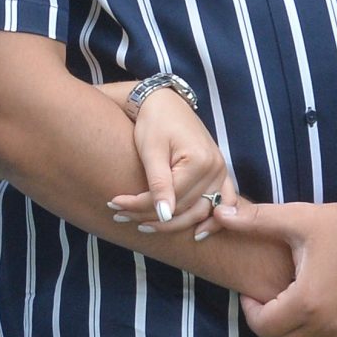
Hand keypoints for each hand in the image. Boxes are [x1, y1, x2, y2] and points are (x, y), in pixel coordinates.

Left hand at [107, 85, 236, 239]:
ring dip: (174, 224)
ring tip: (143, 225)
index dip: (139, 206)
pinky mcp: (219, 174)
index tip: (114, 205)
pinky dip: (212, 220)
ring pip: (201, 211)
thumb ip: (159, 183)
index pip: (169, 198)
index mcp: (200, 162)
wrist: (165, 103)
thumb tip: (164, 214)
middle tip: (121, 216)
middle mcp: (216, 169)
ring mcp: (221, 173)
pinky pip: (223, 203)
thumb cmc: (155, 123)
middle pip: (184, 208)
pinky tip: (196, 234)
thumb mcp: (151, 151)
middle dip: (150, 216)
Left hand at [218, 200, 336, 336]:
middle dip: (266, 328)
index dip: (250, 311)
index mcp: (309, 300)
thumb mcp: (297, 218)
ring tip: (283, 320)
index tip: (252, 295)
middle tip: (266, 307)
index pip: (263, 326)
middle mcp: (331, 326)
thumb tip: (215, 213)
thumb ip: (254, 220)